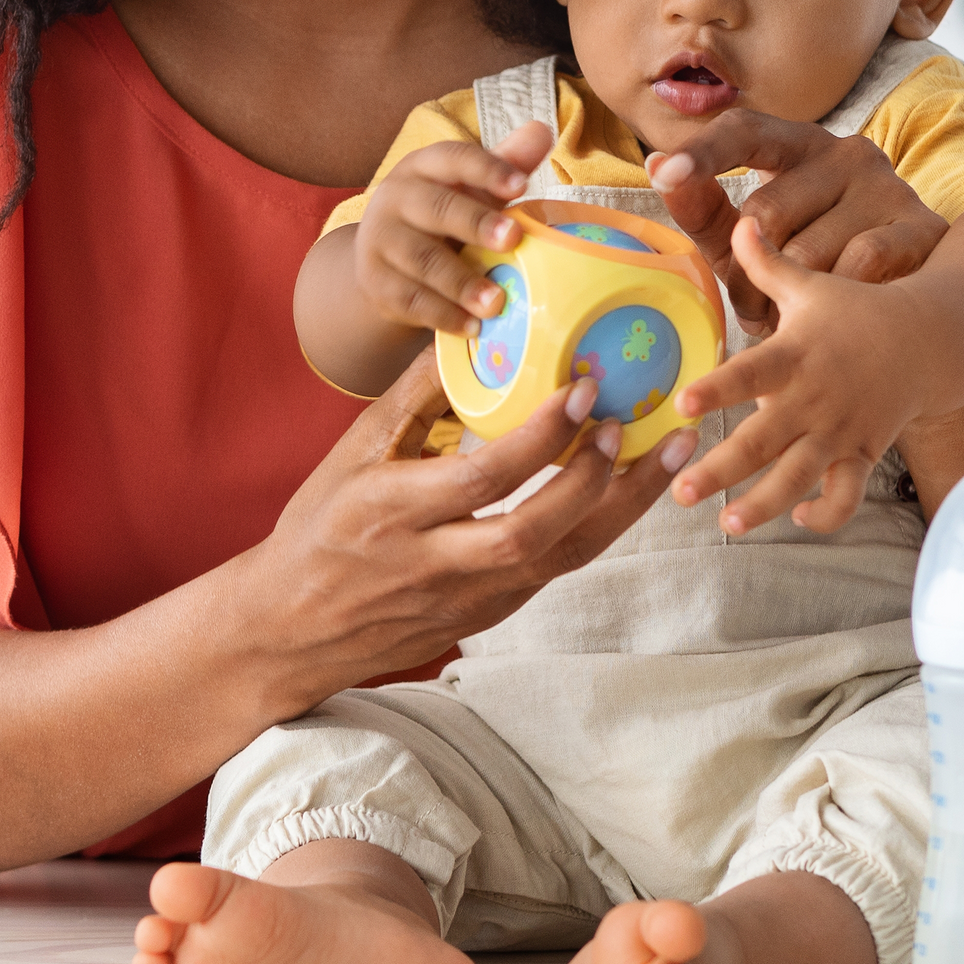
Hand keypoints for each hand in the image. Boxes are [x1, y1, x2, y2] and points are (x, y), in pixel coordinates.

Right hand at [264, 349, 698, 690]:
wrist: (295, 628)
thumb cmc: (320, 529)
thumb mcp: (353, 454)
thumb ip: (414, 398)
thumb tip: (475, 335)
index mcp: (394, 512)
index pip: (484, 477)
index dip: (541, 437)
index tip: (583, 390)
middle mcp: (435, 562)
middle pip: (534, 531)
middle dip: (594, 479)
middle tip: (634, 424)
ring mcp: (469, 598)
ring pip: (562, 558)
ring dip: (622, 508)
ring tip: (669, 455)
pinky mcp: (491, 615)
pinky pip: (557, 569)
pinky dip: (599, 528)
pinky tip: (631, 490)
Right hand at [353, 122, 552, 335]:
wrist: (385, 262)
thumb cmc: (443, 217)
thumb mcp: (470, 190)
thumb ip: (504, 165)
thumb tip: (542, 131)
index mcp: (423, 167)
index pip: (453, 158)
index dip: (486, 169)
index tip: (521, 184)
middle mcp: (395, 198)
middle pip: (435, 207)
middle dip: (475, 223)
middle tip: (513, 240)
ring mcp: (380, 241)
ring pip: (421, 259)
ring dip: (461, 282)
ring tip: (497, 302)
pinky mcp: (376, 282)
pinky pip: (410, 300)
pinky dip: (444, 315)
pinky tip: (473, 327)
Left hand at [647, 110, 946, 330]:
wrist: (903, 306)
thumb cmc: (808, 265)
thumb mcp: (746, 241)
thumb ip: (704, 210)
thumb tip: (656, 165)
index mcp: (796, 145)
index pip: (744, 130)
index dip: (703, 153)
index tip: (666, 173)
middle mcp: (845, 153)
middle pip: (764, 213)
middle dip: (746, 276)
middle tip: (756, 306)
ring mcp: (887, 186)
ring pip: (807, 252)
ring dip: (787, 300)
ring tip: (795, 313)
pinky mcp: (920, 225)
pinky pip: (858, 266)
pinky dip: (837, 299)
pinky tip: (841, 310)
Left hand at [669, 217, 935, 534]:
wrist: (929, 339)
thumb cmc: (856, 310)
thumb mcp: (812, 284)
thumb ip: (766, 263)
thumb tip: (736, 222)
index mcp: (796, 355)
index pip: (752, 373)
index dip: (719, 388)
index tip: (684, 404)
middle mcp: (815, 398)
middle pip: (764, 440)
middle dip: (723, 469)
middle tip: (682, 491)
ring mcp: (840, 431)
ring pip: (800, 476)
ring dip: (765, 505)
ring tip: (729, 525)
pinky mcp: (862, 454)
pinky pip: (847, 494)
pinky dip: (826, 513)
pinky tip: (799, 515)